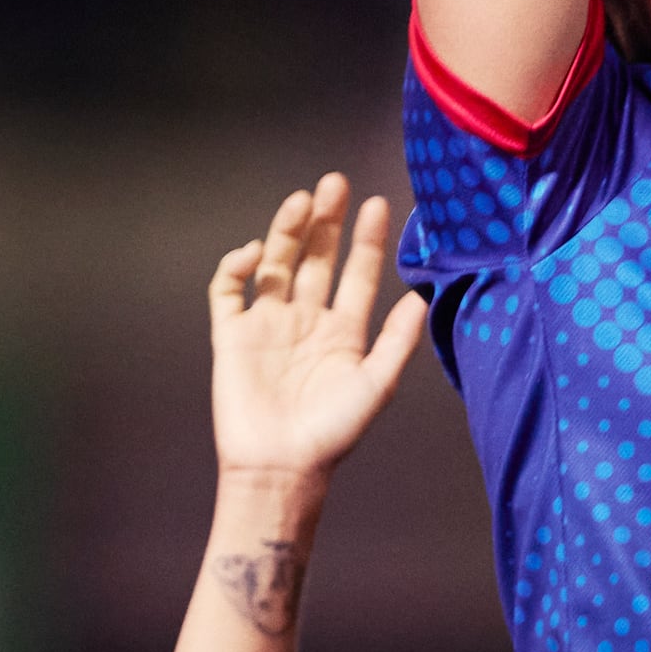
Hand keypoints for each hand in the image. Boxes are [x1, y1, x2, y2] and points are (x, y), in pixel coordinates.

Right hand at [211, 172, 429, 485]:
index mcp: (343, 330)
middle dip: (325, 221)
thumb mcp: (376, 385)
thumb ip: (397, 341)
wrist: (281, 468)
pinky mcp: (231, 334)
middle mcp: (306, 319)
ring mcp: (267, 323)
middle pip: (316, 257)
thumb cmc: (332, 434)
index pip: (358, 272)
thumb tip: (422, 297)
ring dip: (286, 231)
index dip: (367, 239)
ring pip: (276, 263)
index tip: (377, 204)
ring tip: (300, 201)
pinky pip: (228, 290)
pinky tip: (256, 254)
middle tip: (334, 183)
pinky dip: (237, 266)